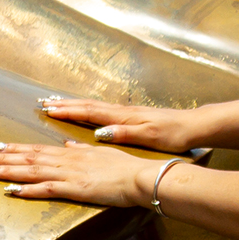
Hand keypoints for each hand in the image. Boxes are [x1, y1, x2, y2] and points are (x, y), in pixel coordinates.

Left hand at [0, 140, 151, 206]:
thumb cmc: (125, 167)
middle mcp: (65, 160)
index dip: (14, 148)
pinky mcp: (74, 189)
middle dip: (2, 157)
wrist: (139, 177)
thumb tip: (67, 144)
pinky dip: (26, 190)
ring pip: (31, 170)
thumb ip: (81, 149)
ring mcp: (68, 174)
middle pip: (27, 158)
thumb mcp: (100, 153)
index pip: (36, 149)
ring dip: (7, 170)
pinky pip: (45, 189)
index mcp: (70, 152)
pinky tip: (10, 191)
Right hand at [30, 96, 205, 153]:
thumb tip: (100, 132)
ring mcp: (126, 113)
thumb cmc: (174, 134)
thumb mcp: (150, 137)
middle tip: (44, 103)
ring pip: (94, 106)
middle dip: (65, 104)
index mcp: (124, 117)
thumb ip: (124, 134)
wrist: (195, 127)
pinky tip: (85, 112)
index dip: (69, 110)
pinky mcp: (132, 118)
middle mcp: (122, 112)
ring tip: (57, 103)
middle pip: (88, 105)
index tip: (49, 109)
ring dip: (74, 105)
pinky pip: (103, 111)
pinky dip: (88, 109)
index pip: (91, 112)